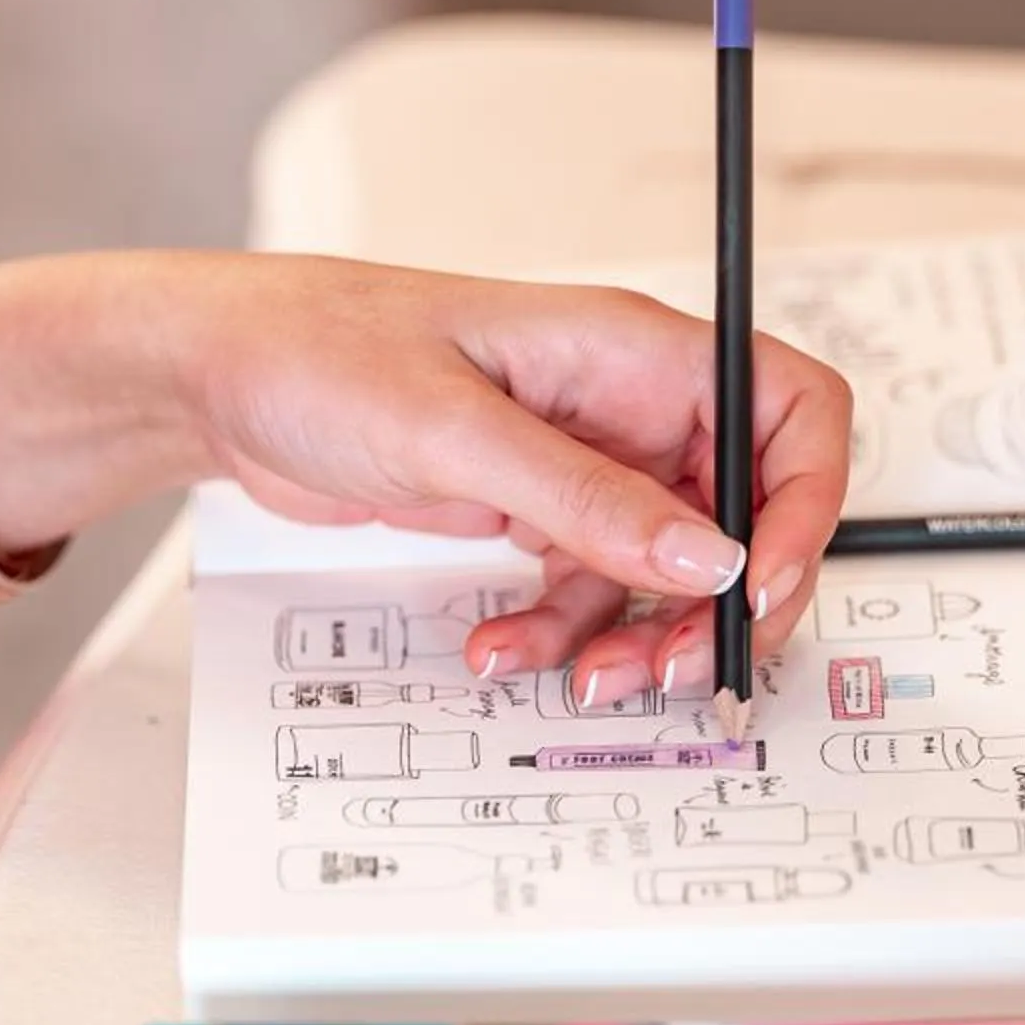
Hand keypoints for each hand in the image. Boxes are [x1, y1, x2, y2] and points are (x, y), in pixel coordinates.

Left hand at [0, 251, 853, 699]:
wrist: (221, 377)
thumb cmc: (320, 348)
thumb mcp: (454, 429)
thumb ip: (585, 495)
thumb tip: (704, 553)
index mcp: (633, 350)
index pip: (788, 408)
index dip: (803, 501)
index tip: (759, 583)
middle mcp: (624, 404)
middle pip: (743, 510)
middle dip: (718, 600)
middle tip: (680, 666)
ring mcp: (582, 460)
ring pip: (666, 568)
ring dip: (636, 635)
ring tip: (583, 676)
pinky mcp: (534, 507)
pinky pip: (589, 588)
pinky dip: (561, 633)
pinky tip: (505, 648)